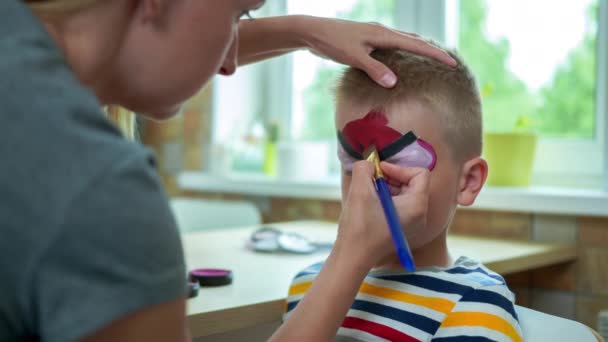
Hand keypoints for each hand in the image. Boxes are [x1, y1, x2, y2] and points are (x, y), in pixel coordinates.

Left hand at [295, 15, 456, 87]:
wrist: (312, 32)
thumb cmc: (332, 42)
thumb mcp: (353, 57)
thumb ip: (374, 69)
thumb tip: (394, 82)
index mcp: (383, 35)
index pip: (416, 45)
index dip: (435, 55)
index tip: (452, 63)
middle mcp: (382, 33)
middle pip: (414, 41)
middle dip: (432, 52)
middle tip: (448, 63)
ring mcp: (374, 36)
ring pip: (402, 43)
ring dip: (417, 51)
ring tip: (430, 62)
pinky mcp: (366, 42)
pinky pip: (391, 47)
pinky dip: (401, 54)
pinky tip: (400, 64)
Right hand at [336, 161, 429, 267]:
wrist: (353, 258)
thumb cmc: (359, 228)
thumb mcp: (360, 191)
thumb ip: (364, 168)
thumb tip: (368, 163)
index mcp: (417, 206)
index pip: (420, 174)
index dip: (400, 168)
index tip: (380, 172)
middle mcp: (420, 215)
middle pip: (413, 182)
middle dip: (391, 176)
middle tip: (372, 178)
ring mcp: (412, 224)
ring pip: (404, 193)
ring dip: (386, 186)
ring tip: (368, 191)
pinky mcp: (402, 228)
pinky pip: (399, 205)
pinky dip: (385, 198)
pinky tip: (369, 202)